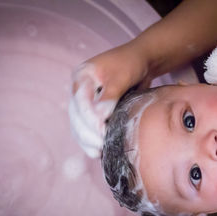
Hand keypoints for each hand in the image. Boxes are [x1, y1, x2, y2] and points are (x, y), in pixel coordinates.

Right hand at [68, 43, 150, 157]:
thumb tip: (100, 117)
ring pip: (78, 125)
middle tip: (102, 146)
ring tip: (99, 152)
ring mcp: (83, 102)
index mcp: (82, 76)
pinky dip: (90, 141)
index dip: (90, 119)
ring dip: (87, 141)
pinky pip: (85, 129)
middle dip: (87, 134)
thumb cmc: (131, 64)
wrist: (139, 61)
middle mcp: (78, 90)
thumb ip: (111, 95)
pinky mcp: (91, 112)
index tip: (103, 131)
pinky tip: (98, 152)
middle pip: (76, 116)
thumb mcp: (122, 76)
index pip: (80, 101)